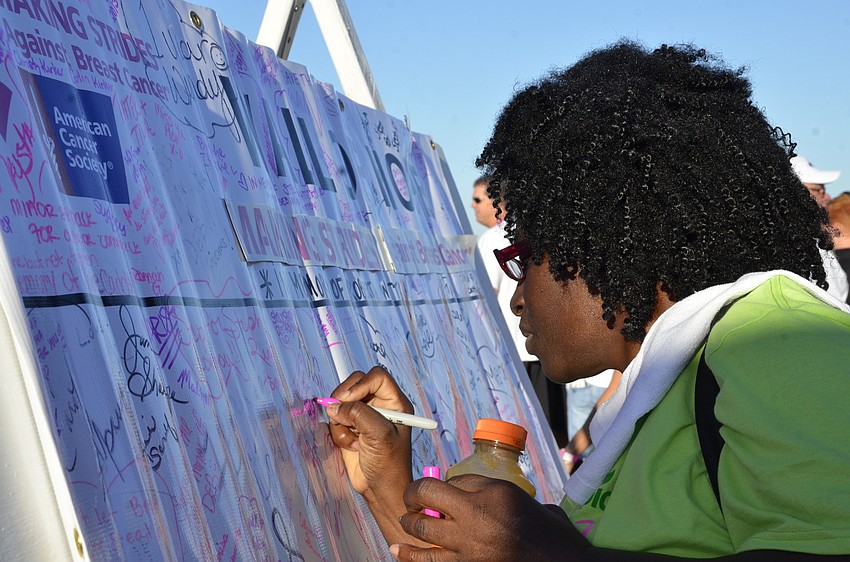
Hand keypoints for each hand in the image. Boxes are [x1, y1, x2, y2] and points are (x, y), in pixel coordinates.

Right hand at [326, 366, 426, 545]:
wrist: (379, 489)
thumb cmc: (389, 463)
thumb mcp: (379, 435)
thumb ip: (358, 414)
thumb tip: (334, 406)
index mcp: (395, 402)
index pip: (376, 376)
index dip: (361, 384)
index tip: (349, 399)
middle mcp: (380, 404)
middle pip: (355, 384)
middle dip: (344, 399)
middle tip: (338, 414)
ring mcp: (364, 415)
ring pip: (341, 402)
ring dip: (341, 421)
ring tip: (353, 440)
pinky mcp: (350, 427)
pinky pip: (336, 419)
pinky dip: (338, 433)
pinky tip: (350, 446)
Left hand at [392, 474, 588, 560]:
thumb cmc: (540, 526)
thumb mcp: (513, 494)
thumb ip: (479, 487)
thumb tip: (448, 486)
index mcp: (490, 496)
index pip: (441, 485)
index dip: (423, 486)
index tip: (420, 490)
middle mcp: (477, 521)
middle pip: (426, 506)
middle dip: (410, 504)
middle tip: (409, 505)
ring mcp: (472, 550)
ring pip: (424, 535)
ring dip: (409, 528)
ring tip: (404, 524)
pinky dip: (411, 556)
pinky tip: (398, 550)